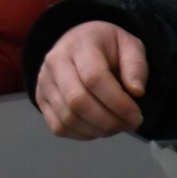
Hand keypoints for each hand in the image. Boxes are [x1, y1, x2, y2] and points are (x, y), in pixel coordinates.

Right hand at [36, 20, 147, 138]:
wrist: (78, 43)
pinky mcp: (40, 99)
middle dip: (109, 120)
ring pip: (68, 117)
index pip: (94, 78)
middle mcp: (54, 62)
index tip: (137, 115)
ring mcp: (43, 82)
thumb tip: (136, 92)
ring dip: (98, 130)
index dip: (117, 102)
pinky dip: (82, 134)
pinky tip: (99, 128)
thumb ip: (136, 66)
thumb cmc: (107, 46)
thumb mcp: (130, 45)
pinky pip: (59, 126)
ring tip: (117, 126)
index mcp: (79, 45)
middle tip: (130, 124)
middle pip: (77, 100)